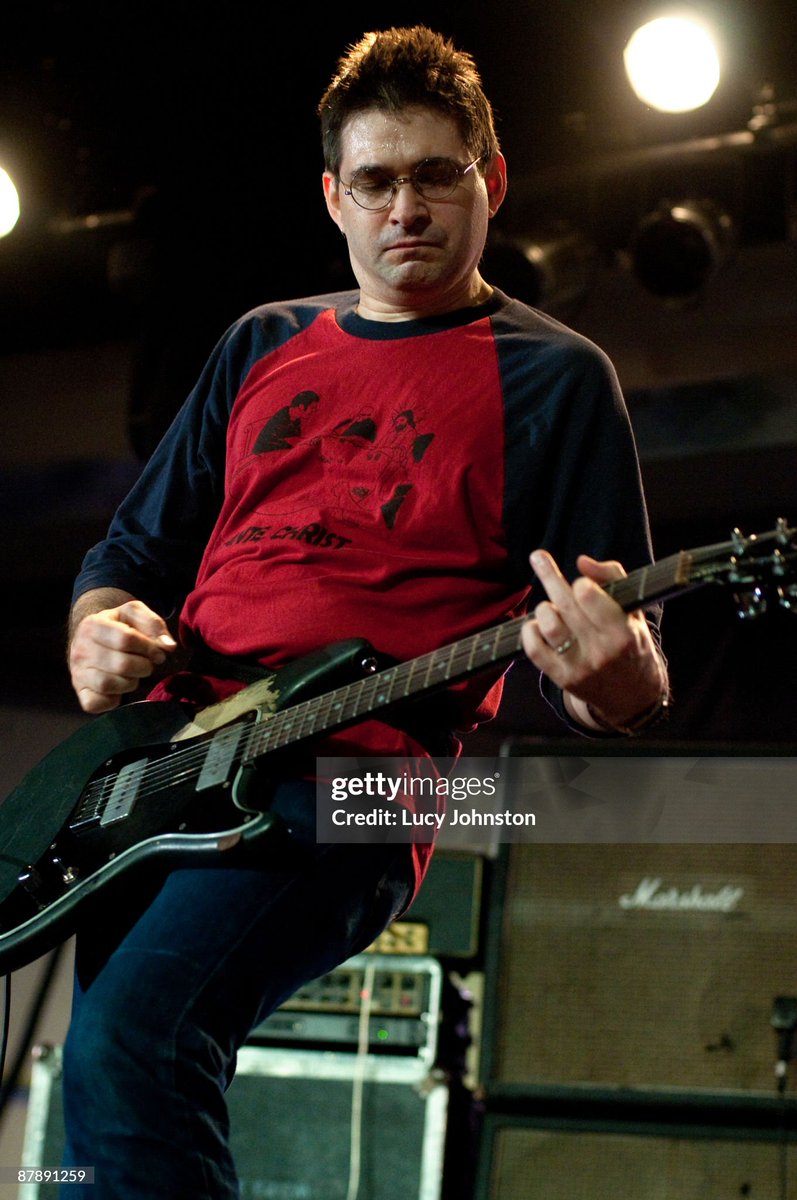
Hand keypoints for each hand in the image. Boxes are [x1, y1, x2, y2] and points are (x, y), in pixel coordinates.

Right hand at [69, 597, 176, 713]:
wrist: (92, 638)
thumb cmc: (118, 625)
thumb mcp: (134, 613)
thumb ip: (153, 624)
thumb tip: (168, 646)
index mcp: (93, 624)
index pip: (126, 639)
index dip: (149, 648)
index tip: (158, 653)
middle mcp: (80, 649)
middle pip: (121, 665)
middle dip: (143, 667)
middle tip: (146, 664)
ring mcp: (77, 672)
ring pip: (108, 685)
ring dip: (130, 683)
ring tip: (132, 674)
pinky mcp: (80, 691)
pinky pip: (95, 703)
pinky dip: (111, 701)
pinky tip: (118, 688)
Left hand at [520, 550, 667, 731]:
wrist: (633, 696)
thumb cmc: (632, 644)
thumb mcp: (634, 610)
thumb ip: (612, 578)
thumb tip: (581, 562)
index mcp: (623, 631)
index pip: (589, 596)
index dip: (581, 584)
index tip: (582, 584)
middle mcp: (602, 651)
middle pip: (565, 605)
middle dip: (549, 576)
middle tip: (538, 557)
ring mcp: (580, 666)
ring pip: (549, 626)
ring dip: (544, 609)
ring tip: (550, 607)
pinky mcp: (562, 678)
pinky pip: (534, 650)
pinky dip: (530, 631)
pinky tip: (537, 625)